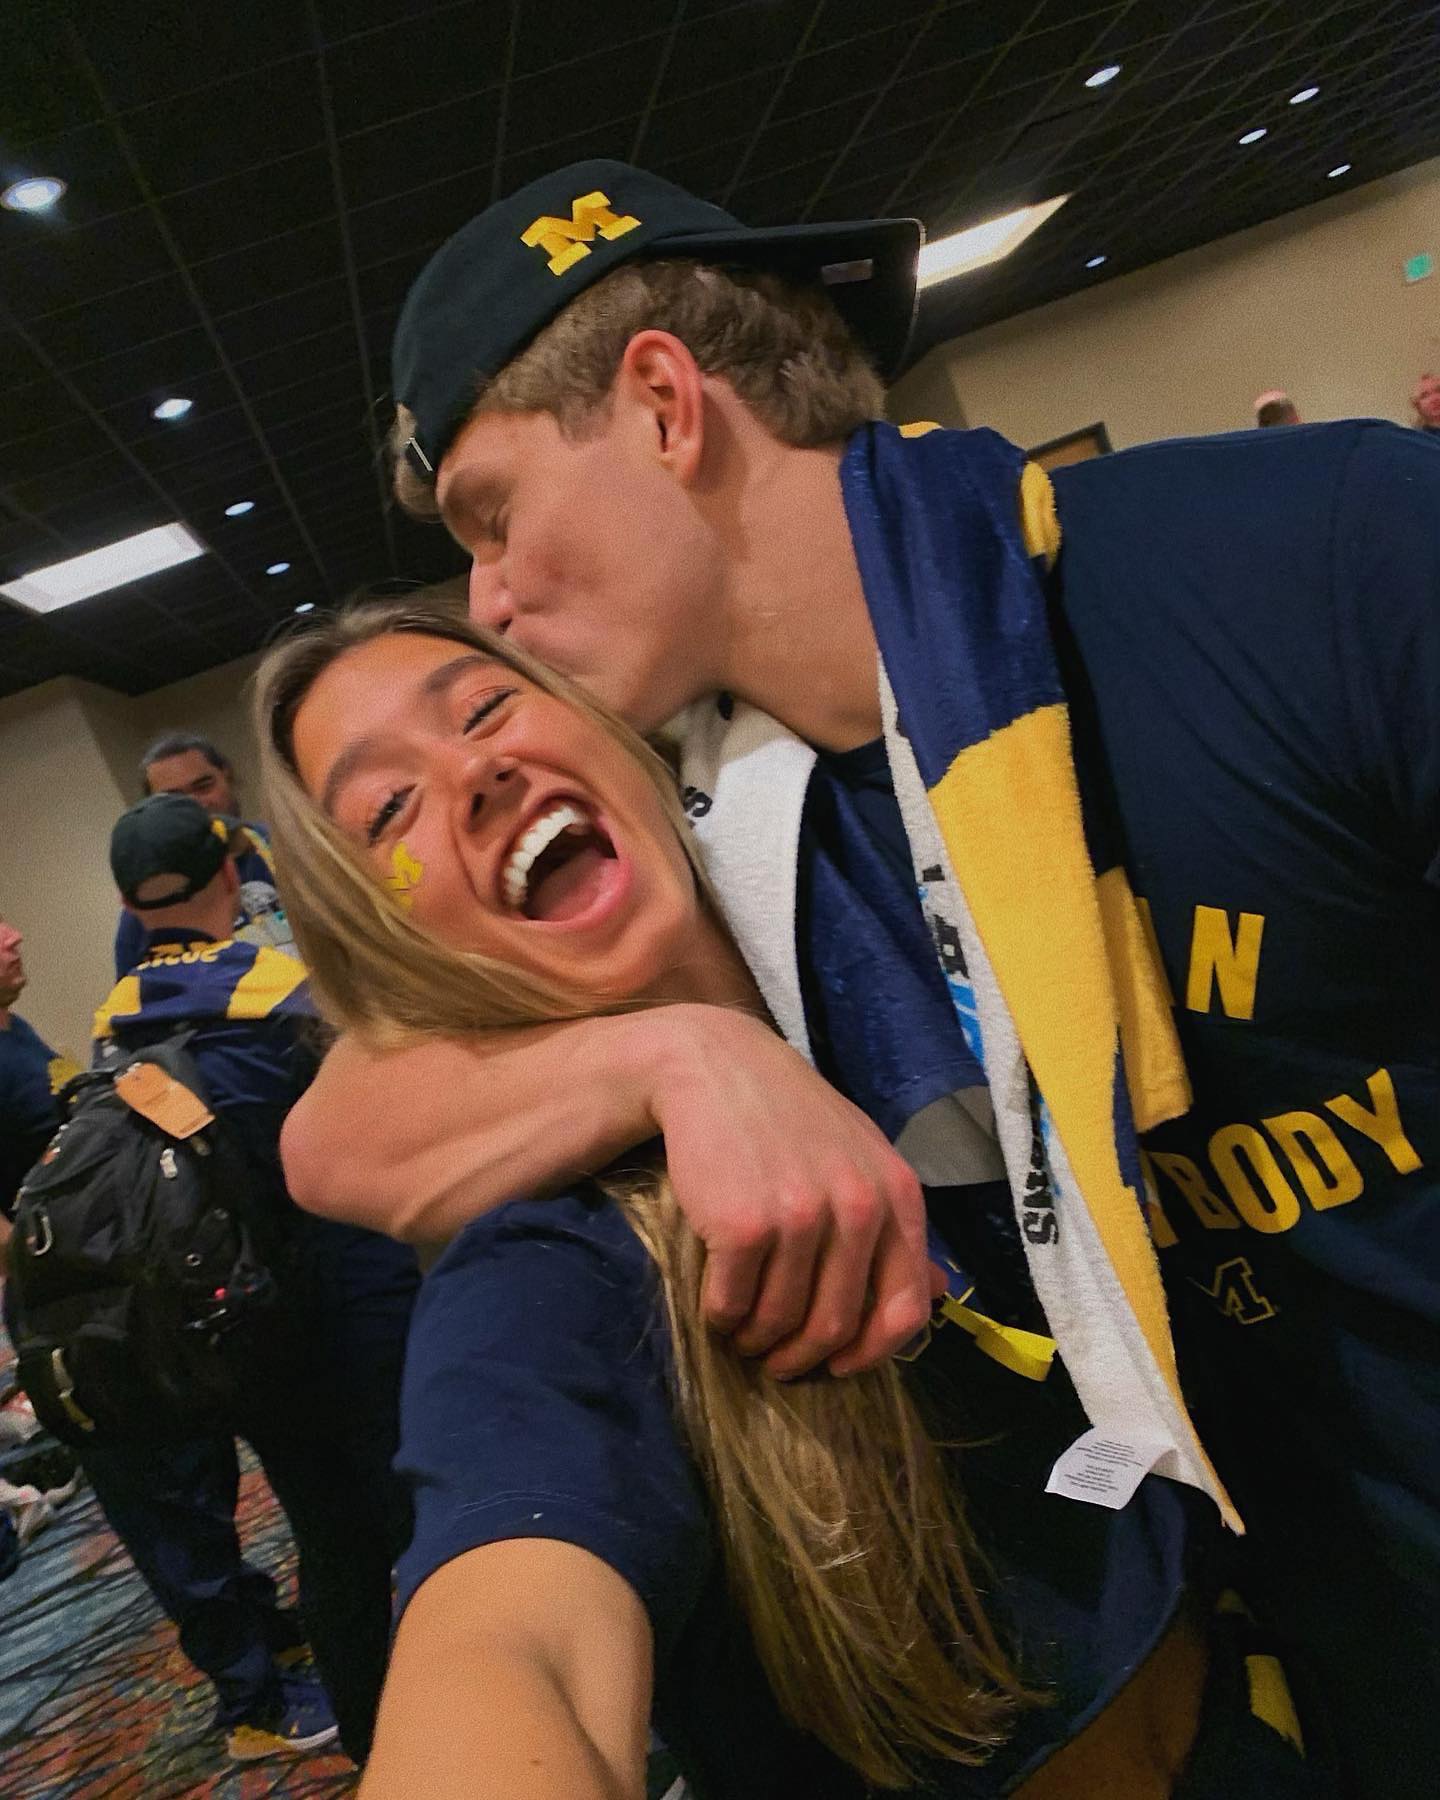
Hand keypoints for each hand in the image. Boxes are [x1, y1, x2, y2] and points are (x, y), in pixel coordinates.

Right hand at [648, 1007, 932, 1378]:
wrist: (717, 1067)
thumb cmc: (791, 1118)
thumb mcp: (862, 1157)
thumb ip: (896, 1224)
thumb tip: (937, 1294)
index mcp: (898, 1195)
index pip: (907, 1306)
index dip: (872, 1352)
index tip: (839, 1366)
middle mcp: (858, 1207)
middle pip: (836, 1323)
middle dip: (802, 1356)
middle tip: (776, 1360)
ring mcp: (801, 1215)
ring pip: (780, 1321)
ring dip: (756, 1340)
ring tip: (743, 1332)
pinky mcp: (743, 1224)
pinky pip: (731, 1304)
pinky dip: (721, 1317)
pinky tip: (716, 1305)